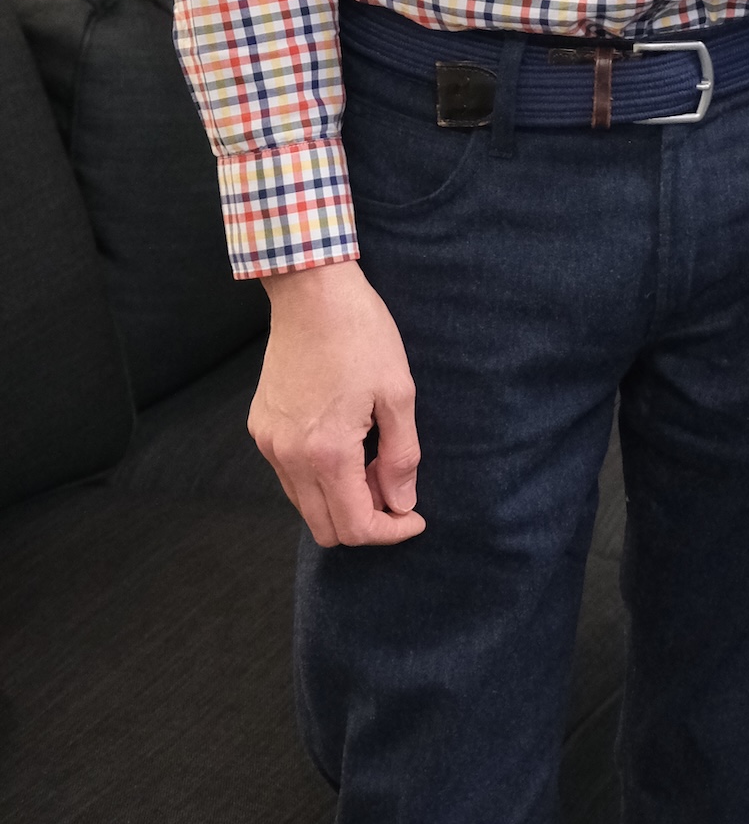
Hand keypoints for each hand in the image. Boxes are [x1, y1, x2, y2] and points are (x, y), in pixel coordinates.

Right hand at [250, 261, 424, 546]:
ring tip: (372, 460)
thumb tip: (401, 502)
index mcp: (327, 452)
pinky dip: (317, 477)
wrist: (311, 291)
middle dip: (365, 520)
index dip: (390, 532)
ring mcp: (269, 443)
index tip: (414, 518)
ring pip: (304, 504)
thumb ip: (401, 456)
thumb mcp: (398, 392)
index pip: (355, 526)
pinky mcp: (260, 427)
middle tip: (395, 487)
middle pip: (325, 528)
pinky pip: (288, 475)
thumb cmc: (360, 333)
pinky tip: (343, 443)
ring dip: (340, 499)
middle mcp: (289, 457)